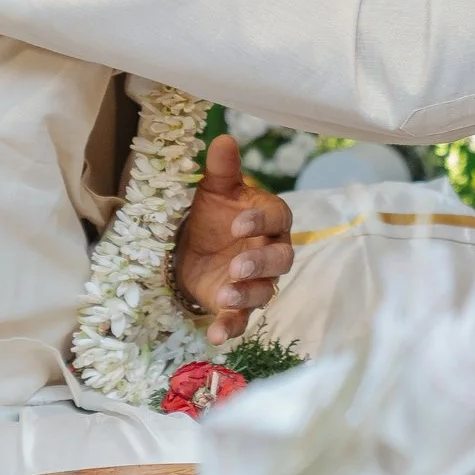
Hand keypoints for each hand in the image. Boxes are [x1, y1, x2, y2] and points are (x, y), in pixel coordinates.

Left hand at [172, 135, 293, 345]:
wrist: (193, 246)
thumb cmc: (213, 214)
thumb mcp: (214, 190)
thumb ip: (222, 168)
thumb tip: (223, 138)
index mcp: (270, 219)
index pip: (278, 219)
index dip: (261, 222)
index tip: (237, 223)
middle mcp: (271, 252)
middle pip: (281, 260)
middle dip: (261, 264)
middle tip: (237, 265)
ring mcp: (257, 282)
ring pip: (265, 292)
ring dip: (247, 296)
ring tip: (225, 295)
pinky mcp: (239, 305)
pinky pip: (242, 319)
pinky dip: (230, 327)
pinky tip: (214, 335)